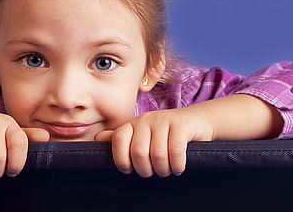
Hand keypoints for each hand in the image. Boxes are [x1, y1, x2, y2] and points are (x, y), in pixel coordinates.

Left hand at [94, 107, 213, 177]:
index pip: (118, 140)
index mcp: (133, 124)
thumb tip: (96, 140)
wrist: (196, 121)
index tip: (130, 169)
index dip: (122, 159)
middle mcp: (146, 119)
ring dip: (163, 170)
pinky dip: (177, 165)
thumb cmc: (165, 133)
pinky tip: (178, 167)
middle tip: (154, 171)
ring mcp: (164, 120)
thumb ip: (120, 137)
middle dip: (146, 170)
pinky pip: (175, 151)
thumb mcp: (141, 133)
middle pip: (138, 153)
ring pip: (157, 155)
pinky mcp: (181, 125)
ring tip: (167, 169)